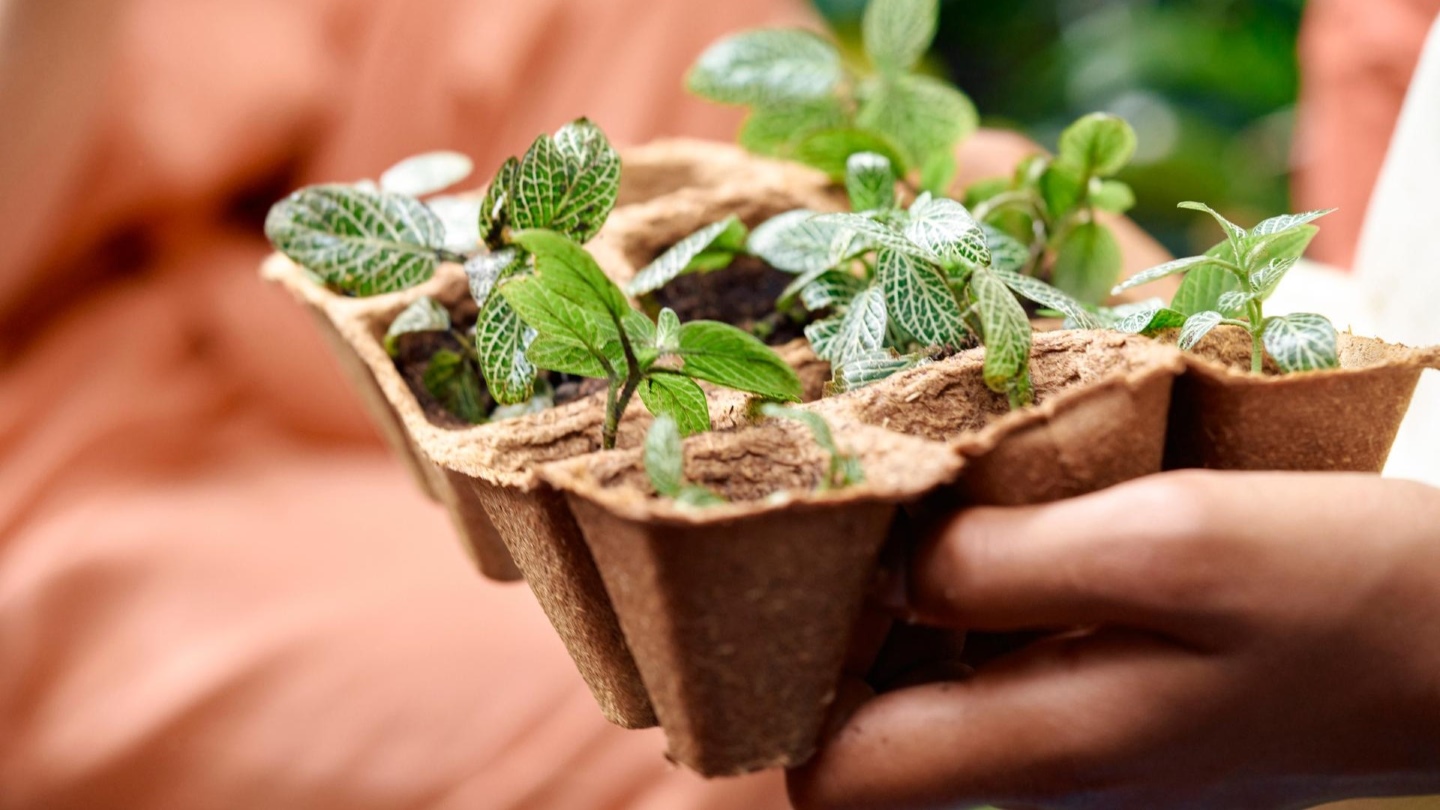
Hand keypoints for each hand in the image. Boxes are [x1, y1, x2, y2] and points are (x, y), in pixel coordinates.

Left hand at [789, 471, 1439, 809]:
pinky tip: (1009, 519)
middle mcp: (1046, 768)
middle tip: (860, 508)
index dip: (792, 683)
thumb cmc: (1347, 590)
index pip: (836, 778)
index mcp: (1045, 748)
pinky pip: (1002, 661)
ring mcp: (1083, 744)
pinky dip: (979, 594)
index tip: (806, 565)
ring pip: (931, 688)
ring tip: (925, 498)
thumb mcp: (1177, 547)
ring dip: (909, 599)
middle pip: (871, 730)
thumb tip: (882, 567)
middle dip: (840, 625)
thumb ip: (1011, 564)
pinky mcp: (1119, 707)